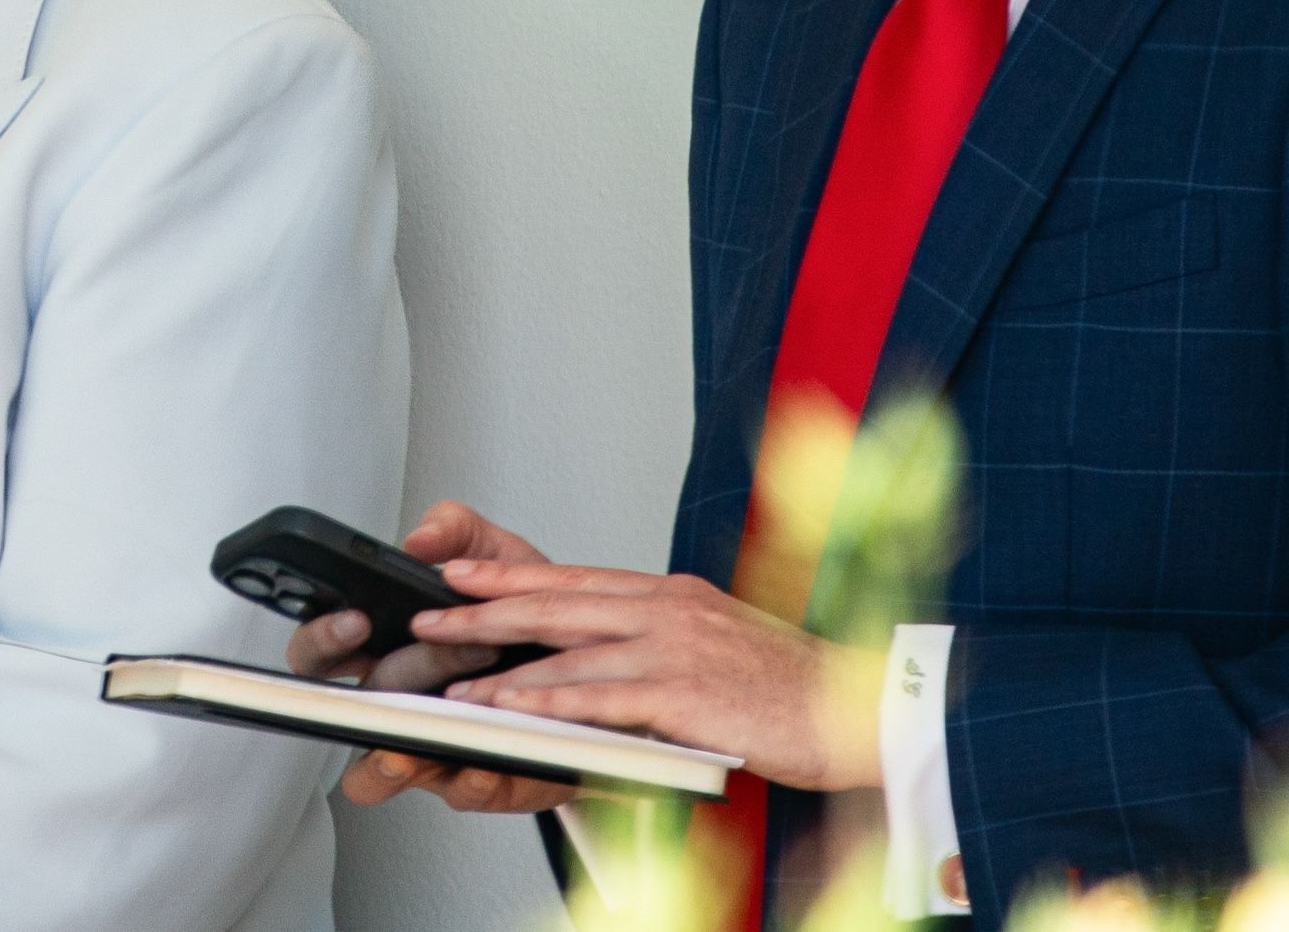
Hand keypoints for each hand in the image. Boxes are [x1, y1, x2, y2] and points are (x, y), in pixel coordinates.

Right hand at [282, 502, 577, 815]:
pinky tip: (479, 761)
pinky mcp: (483, 777)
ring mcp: (435, 741)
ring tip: (413, 740)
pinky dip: (467, 781)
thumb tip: (420, 541)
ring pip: (384, 766)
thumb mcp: (494, 555)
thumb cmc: (528, 612)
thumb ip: (454, 532)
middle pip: (351, 708)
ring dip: (394, 753)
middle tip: (421, 663)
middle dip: (373, 688)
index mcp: (390, 645)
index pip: (323, 651)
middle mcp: (403, 699)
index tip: (354, 620)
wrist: (593, 655)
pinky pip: (460, 792)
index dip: (324, 639)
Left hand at [418, 559, 883, 792]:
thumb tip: (611, 650)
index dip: (512, 574)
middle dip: (485, 609)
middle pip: (556, 604)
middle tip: (431, 615)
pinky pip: (600, 700)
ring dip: (504, 672)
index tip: (461, 572)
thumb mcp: (716, 644)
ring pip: (569, 654)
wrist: (857, 706)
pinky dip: (550, 706)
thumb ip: (662, 640)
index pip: (574, 578)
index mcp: (671, 594)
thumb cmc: (789, 687)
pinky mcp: (684, 693)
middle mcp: (666, 609)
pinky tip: (514, 715)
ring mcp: (674, 648)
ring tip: (455, 686)